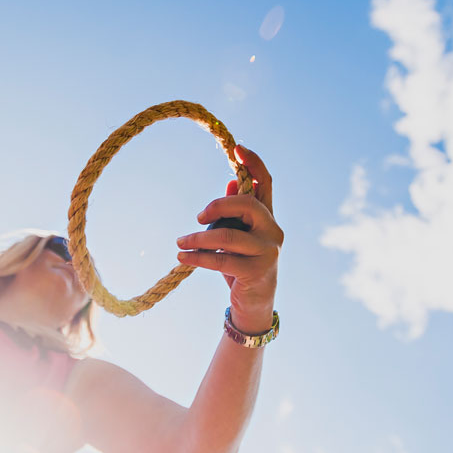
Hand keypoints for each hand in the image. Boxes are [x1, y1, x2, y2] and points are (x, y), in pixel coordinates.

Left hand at [176, 145, 283, 330]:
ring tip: (180, 242)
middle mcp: (273, 230)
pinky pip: (220, 260)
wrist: (255, 304)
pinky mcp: (256, 272)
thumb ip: (236, 213)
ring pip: (228, 236)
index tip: (237, 147)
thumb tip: (232, 183)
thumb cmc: (242, 264)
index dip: (254, 163)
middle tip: (198, 216)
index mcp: (268, 216)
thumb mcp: (239, 236)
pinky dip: (197, 258)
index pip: (266, 182)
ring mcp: (267, 252)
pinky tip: (182, 258)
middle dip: (218, 206)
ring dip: (198, 239)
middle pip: (247, 205)